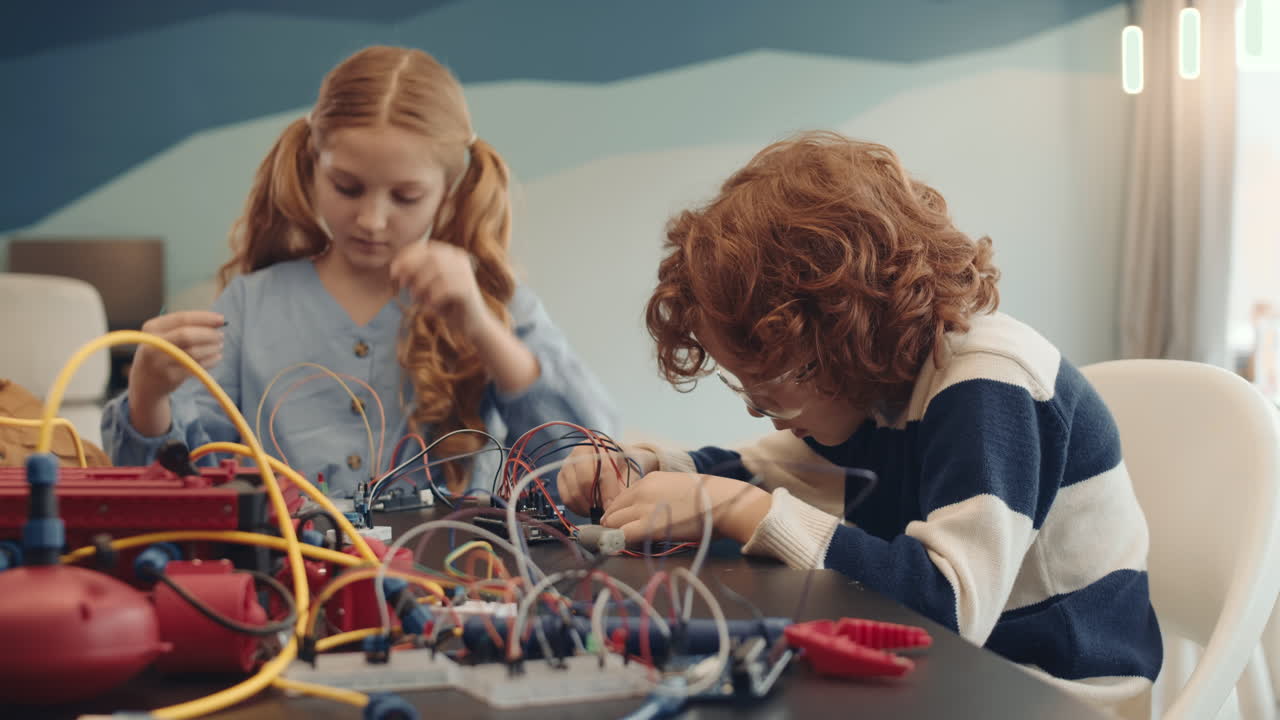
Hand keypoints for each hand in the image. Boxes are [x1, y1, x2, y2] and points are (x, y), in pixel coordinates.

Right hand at [128, 311, 225, 435]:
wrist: (145, 382)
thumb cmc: (162, 352)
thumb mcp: (164, 335)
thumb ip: (187, 326)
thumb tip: (218, 320)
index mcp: (152, 327)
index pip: (181, 318)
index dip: (204, 318)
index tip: (221, 319)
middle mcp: (153, 344)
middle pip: (187, 335)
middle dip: (209, 334)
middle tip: (221, 335)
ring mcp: (160, 362)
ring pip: (194, 352)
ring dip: (212, 348)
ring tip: (219, 346)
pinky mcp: (170, 377)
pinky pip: (196, 367)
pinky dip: (211, 361)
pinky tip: (216, 357)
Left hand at [390, 242, 488, 337]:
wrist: (471, 324)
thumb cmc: (445, 304)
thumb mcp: (425, 286)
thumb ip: (413, 275)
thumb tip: (395, 268)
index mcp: (450, 254)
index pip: (426, 248)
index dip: (406, 256)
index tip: (393, 270)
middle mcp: (460, 260)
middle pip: (431, 256)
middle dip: (411, 268)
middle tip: (401, 284)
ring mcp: (465, 273)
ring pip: (438, 271)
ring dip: (421, 285)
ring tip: (416, 299)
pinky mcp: (467, 289)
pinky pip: (445, 287)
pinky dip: (432, 297)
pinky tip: (430, 307)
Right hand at [558, 444, 657, 516]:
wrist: (615, 459)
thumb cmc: (624, 464)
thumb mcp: (631, 471)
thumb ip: (624, 487)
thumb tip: (614, 507)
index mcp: (601, 444)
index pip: (604, 471)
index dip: (609, 493)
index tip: (612, 508)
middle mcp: (580, 451)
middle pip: (585, 482)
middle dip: (597, 502)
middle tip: (606, 511)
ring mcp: (568, 464)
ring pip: (574, 493)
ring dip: (587, 507)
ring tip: (599, 511)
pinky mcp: (561, 477)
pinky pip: (566, 498)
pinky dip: (578, 508)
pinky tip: (589, 509)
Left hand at [600, 472, 771, 543]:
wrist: (722, 502)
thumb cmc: (708, 498)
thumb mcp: (677, 487)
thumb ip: (659, 496)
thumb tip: (651, 511)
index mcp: (649, 479)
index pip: (621, 498)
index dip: (620, 514)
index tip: (622, 524)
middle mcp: (641, 490)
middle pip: (613, 511)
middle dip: (613, 525)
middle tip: (618, 538)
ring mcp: (642, 508)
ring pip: (613, 523)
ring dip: (615, 534)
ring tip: (620, 545)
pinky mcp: (647, 526)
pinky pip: (622, 536)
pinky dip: (619, 543)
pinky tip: (622, 549)